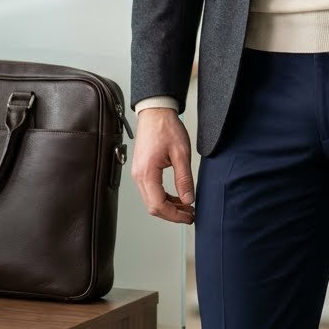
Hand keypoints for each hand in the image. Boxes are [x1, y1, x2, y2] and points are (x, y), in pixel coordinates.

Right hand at [131, 108, 194, 225]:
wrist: (156, 112)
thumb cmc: (166, 127)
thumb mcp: (181, 153)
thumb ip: (184, 179)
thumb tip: (188, 199)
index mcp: (147, 172)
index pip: (158, 205)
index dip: (175, 215)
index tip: (189, 216)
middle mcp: (139, 176)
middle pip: (153, 206)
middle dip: (172, 214)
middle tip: (190, 215)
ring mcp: (138, 173)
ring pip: (151, 200)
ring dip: (169, 207)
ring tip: (187, 207)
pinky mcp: (141, 170)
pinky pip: (151, 191)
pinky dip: (164, 198)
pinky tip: (177, 197)